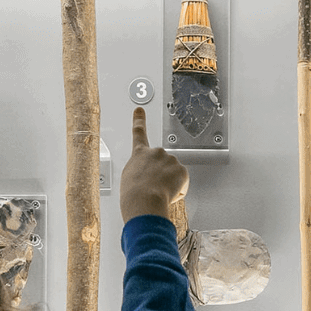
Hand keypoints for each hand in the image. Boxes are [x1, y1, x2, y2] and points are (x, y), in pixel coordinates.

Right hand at [119, 107, 189, 222]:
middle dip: (161, 176)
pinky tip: (166, 194)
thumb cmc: (134, 194)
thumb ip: (140, 170)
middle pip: (163, 165)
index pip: (138, 133)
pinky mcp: (182, 170)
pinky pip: (181, 185)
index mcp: (140, 154)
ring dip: (168, 185)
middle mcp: (156, 152)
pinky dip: (176, 192)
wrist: (144, 200)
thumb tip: (148, 177)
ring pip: (173, 176)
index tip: (139, 110)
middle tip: (152, 187)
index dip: (139, 120)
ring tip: (157, 192)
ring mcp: (170, 160)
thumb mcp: (129, 177)